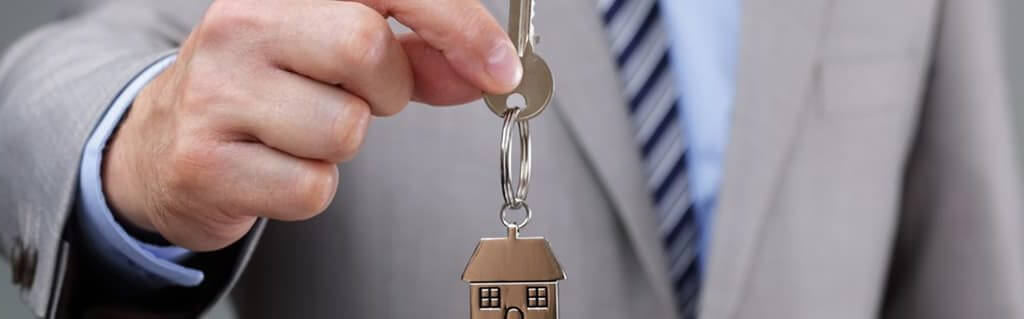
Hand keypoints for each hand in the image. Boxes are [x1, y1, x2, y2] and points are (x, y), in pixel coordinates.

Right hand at [102, 0, 521, 250]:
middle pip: (364, 48)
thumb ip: (414, 56)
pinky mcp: (205, 160)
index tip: (499, 66)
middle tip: (360, 97)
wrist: (165, 144)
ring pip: (345, 128)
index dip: (456, 23)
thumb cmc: (268, 89)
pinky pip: (313, 187)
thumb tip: (485, 69)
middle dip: (387, 88)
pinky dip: (314, 187)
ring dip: (346, 142)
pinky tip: (277, 166)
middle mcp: (239, 24)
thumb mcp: (334, 54)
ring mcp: (215, 93)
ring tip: (303, 129)